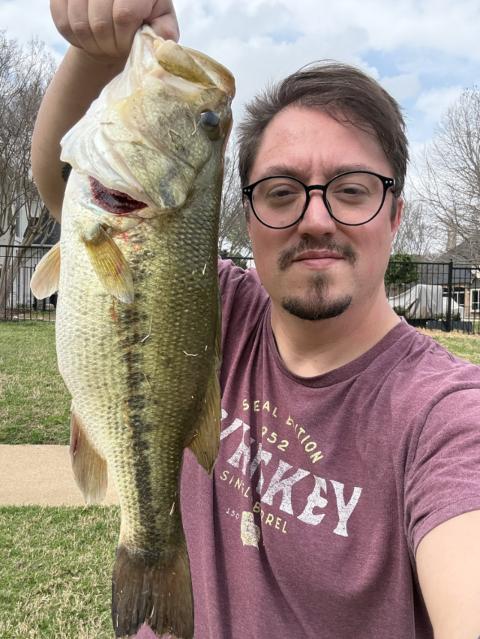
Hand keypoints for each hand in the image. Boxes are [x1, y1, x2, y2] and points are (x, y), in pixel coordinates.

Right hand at [50, 0, 178, 61]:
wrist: (116, 19)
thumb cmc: (144, 22)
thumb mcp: (162, 25)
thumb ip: (164, 31)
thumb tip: (159, 39)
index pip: (123, 15)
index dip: (125, 39)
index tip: (129, 45)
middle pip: (100, 22)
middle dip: (110, 46)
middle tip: (116, 49)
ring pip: (79, 24)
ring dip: (93, 45)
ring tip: (104, 45)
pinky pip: (62, 22)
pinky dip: (76, 40)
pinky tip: (89, 39)